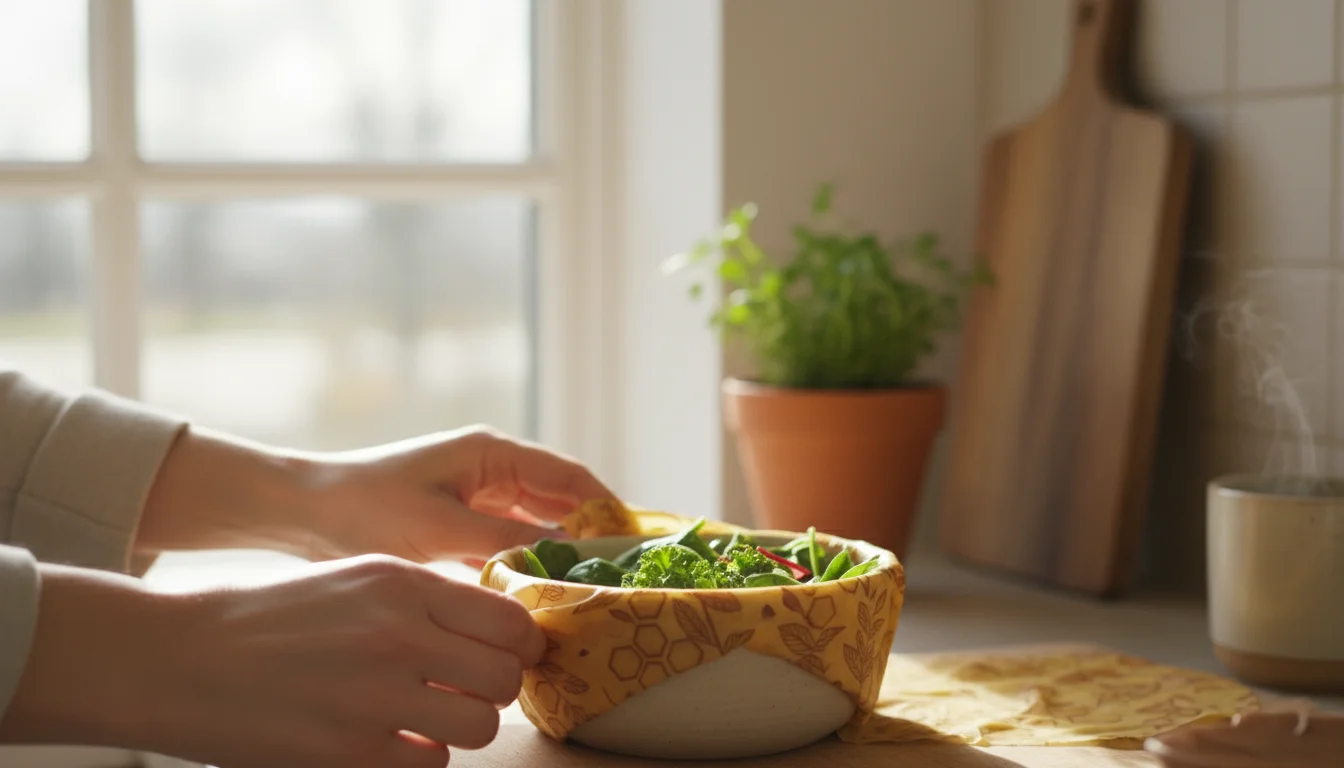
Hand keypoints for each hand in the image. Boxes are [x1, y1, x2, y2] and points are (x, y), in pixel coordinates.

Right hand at [2, 555, 543, 767]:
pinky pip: (431, 765)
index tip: (506, 656)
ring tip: (422, 718)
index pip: (509, 620)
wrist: (180, 658)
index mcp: (403, 583)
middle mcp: (399, 634)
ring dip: (460, 729)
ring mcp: (376, 696)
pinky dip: (418, 758)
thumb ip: (428, 601)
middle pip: (504, 677)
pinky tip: (385, 741)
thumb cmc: (272, 616)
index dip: (518, 645)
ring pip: (480, 726)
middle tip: (462, 692)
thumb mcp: (357, 579)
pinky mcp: (350, 752)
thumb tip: (498, 633)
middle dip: (493, 690)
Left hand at [302, 426, 618, 564]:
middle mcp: (491, 469)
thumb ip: (506, 541)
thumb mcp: (441, 528)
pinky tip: (542, 593)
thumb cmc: (366, 508)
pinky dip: (528, 563)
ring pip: (536, 524)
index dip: (607, 505)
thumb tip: (565, 556)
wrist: (303, 510)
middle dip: (591, 531)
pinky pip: (509, 542)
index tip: (637, 540)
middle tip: (623, 571)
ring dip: (560, 550)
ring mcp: (476, 496)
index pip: (569, 477)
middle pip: (559, 500)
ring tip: (592, 585)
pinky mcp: (459, 523)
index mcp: (492, 453)